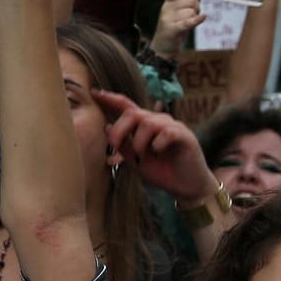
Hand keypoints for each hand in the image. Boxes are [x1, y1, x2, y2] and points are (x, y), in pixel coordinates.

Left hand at [96, 90, 212, 200]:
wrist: (186, 187)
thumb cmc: (163, 171)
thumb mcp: (136, 161)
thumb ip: (123, 145)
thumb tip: (106, 127)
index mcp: (144, 126)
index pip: (126, 106)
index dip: (111, 98)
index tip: (94, 92)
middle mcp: (158, 121)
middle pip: (133, 113)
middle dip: (119, 129)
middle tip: (114, 146)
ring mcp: (172, 126)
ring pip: (148, 122)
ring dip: (139, 142)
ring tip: (142, 156)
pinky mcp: (185, 135)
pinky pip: (167, 132)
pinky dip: (158, 144)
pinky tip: (159, 153)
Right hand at [151, 0, 203, 55]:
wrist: (161, 48)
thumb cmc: (173, 29)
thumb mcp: (176, 13)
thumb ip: (185, 3)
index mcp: (167, 2)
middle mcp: (166, 8)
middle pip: (190, 0)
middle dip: (197, 7)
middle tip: (193, 16)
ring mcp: (167, 19)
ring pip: (191, 12)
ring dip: (194, 17)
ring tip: (188, 24)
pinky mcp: (171, 30)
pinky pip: (187, 22)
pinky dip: (196, 20)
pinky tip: (203, 17)